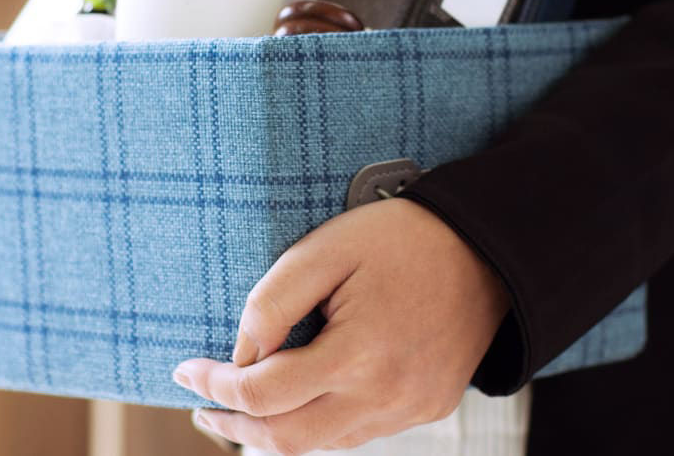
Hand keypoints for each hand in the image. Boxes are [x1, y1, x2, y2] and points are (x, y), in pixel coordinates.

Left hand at [172, 198, 509, 454]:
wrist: (489, 249)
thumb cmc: (402, 239)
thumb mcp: (325, 249)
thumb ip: (272, 303)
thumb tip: (239, 357)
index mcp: (359, 354)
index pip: (263, 394)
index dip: (214, 385)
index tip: (185, 369)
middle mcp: (386, 396)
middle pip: (287, 439)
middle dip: (234, 424)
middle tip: (203, 405)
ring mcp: (409, 409)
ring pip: (322, 444)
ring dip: (275, 431)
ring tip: (241, 407)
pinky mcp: (427, 408)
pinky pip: (358, 434)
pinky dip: (318, 425)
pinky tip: (300, 400)